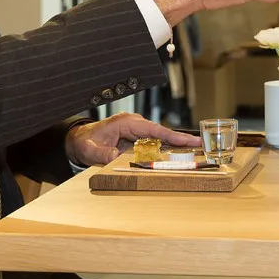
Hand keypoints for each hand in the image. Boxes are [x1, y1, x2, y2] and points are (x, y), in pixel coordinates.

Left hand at [65, 112, 199, 165]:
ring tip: (195, 149)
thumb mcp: (90, 150)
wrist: (79, 140)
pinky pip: (154, 142)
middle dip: (180, 139)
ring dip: (175, 144)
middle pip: (162, 132)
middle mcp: (135, 124)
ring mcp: (137, 130)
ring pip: (160, 137)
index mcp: (127, 122)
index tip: (187, 140)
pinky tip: (178, 153)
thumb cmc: (85, 142)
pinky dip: (166, 147)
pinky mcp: (137, 138)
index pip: (153, 129)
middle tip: (200, 144)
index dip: (171, 135)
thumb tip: (114, 156)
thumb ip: (101, 154)